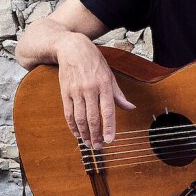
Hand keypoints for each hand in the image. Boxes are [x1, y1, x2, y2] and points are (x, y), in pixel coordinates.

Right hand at [56, 33, 134, 147]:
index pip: (108, 111)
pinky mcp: (65, 92)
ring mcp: (76, 91)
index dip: (109, 127)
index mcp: (104, 85)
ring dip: (84, 134)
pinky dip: (73, 126)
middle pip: (93, 118)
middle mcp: (90, 89)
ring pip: (80, 118)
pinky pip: (68, 113)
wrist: (72, 48)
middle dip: (96, 135)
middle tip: (99, 147)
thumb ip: (118, 94)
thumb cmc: (94, 62)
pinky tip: (77, 133)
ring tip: (89, 144)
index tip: (111, 140)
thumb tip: (131, 108)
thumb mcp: (110, 75)